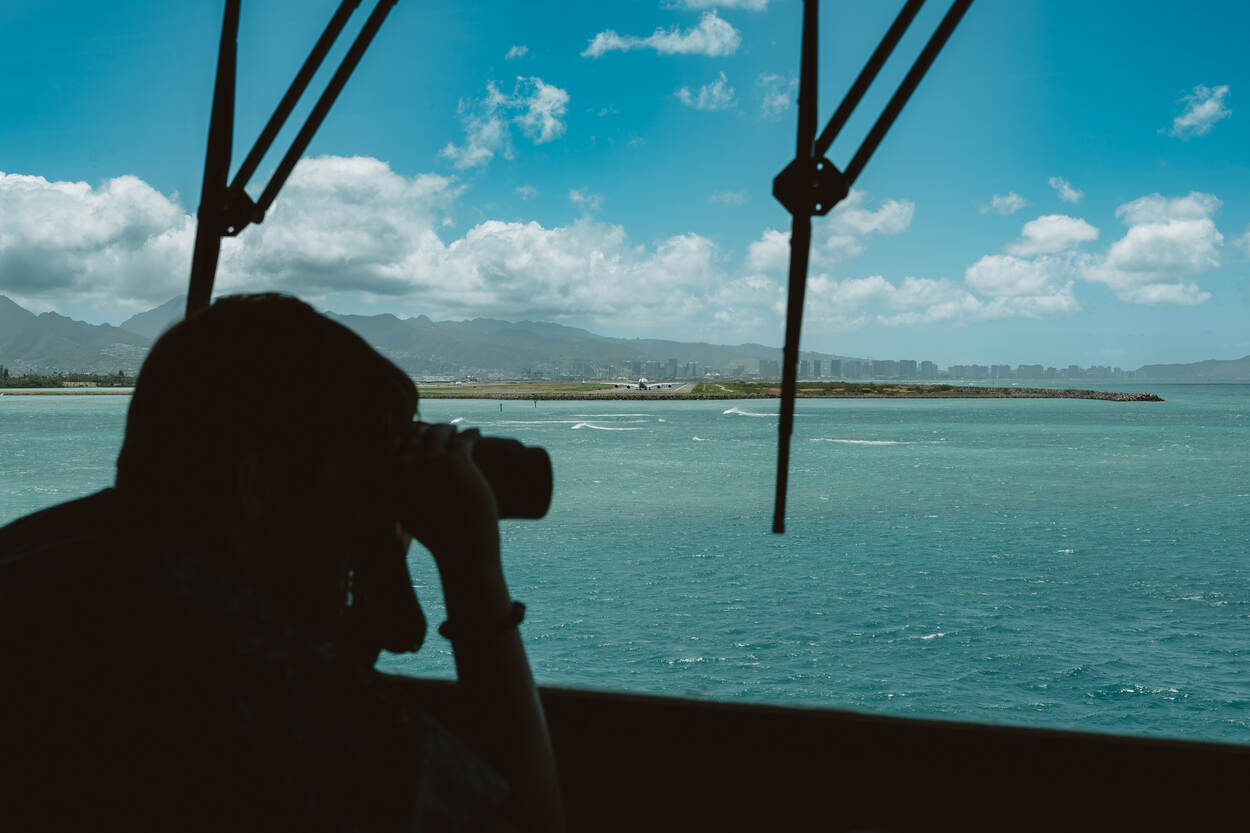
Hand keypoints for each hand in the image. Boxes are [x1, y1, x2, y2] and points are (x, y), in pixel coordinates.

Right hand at [399, 422, 500, 575]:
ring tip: (455, 429)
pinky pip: (462, 438)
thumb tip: (392, 481)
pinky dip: (470, 434)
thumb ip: (398, 494)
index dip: (408, 437)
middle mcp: (407, 467)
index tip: (417, 434)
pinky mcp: (456, 461)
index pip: (395, 446)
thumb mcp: (407, 516)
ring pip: (438, 433)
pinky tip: (475, 433)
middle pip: (416, 435)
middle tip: (438, 429)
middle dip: (426, 430)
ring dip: (447, 429)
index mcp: (392, 479)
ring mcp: (431, 462)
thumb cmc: (437, 537)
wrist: (460, 548)